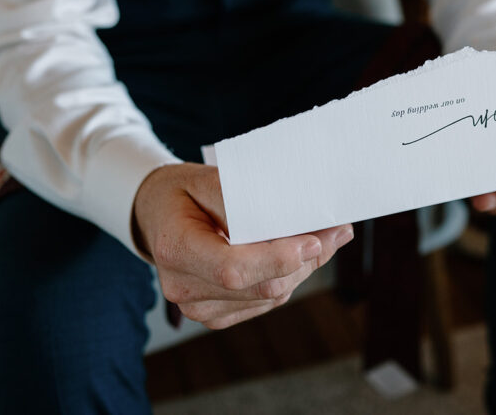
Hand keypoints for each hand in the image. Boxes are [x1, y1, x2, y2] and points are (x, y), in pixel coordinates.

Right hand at [133, 163, 353, 328]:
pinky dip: (288, 279)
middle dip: (305, 260)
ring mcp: (198, 308)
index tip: (313, 241)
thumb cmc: (185, 193)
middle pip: (260, 287)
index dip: (277, 259)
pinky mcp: (215, 316)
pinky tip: (300, 256)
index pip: (233, 268)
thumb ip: (247, 197)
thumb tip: (296, 212)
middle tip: (337, 230)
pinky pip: (265, 303)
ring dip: (302, 269)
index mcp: (176, 249)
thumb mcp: (208, 179)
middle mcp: (183, 288)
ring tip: (325, 238)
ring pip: (269, 298)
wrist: (158, 215)